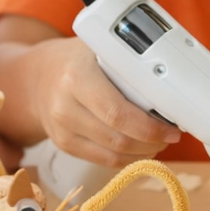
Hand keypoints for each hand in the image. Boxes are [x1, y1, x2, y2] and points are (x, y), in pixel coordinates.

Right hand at [34, 37, 180, 165]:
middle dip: (152, 141)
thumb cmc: (78, 60)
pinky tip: (142, 149)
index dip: (150, 127)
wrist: (37, 76)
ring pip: (113, 154)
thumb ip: (128, 65)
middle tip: (170, 135)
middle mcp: (64, 106)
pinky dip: (129, 159)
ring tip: (159, 141)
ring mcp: (61, 129)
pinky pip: (104, 161)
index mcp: (76, 77)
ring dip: (144, 152)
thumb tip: (172, 86)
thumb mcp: (99, 49)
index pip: (117, 113)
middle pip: (118, 138)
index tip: (172, 128)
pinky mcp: (64, 144)